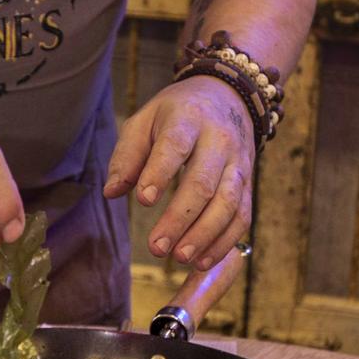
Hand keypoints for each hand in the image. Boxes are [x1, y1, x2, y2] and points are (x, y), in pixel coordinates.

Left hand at [103, 77, 254, 270]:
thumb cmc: (176, 114)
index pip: (175, 145)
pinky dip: (224, 242)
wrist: (228, 97)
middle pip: (203, 182)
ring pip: (227, 203)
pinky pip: (242, 215)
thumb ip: (127, 156)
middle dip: (180, 218)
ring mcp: (238, 163)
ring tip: (180, 258)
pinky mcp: (248, 183)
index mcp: (188, 118)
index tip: (143, 200)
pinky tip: (202, 260)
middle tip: (157, 247)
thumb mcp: (145, 121)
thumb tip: (110, 193)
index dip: (160, 173)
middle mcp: (219, 140)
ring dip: (204, 235)